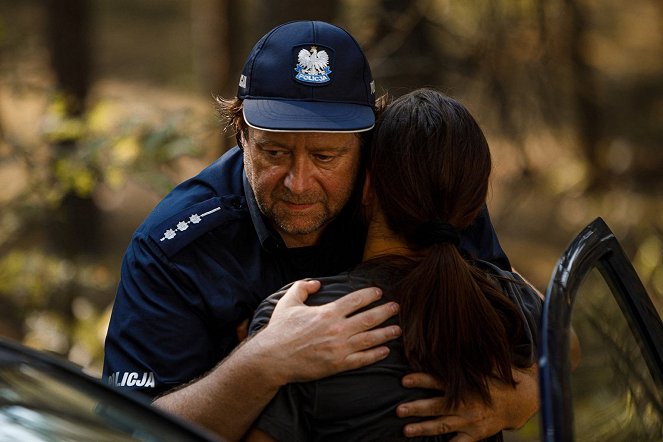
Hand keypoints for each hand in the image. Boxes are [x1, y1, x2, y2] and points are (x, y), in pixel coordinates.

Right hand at [253, 280, 400, 384]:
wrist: (272, 358)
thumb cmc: (280, 330)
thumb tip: (317, 283)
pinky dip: (376, 354)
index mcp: (328, 312)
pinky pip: (362, 359)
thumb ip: (303, 288)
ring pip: (370, 339)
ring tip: (397, 329)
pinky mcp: (338, 364)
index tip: (379, 292)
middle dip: (385, 312)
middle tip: (396, 308)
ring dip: (386, 333)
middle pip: (369, 318)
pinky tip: (385, 350)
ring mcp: (339, 348)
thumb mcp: (288, 302)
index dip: (370, 295)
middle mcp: (337, 329)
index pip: (356, 300)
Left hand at [397, 366, 538, 440]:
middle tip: (399, 410)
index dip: (421, 380)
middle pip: (436, 406)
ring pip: (442, 426)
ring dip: (423, 428)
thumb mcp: (485, 364)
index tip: (404, 379)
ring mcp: (469, 422)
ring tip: (406, 430)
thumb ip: (469, 356)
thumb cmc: (496, 380)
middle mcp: (465, 404)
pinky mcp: (475, 435)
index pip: (438, 381)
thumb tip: (457, 338)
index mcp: (464, 386)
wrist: (520, 401)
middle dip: (416, 408)